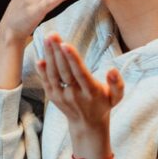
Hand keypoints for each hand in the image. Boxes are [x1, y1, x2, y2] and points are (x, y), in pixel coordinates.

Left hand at [36, 33, 123, 158]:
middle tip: (53, 35)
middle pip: (64, 70)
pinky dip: (42, 70)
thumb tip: (112, 70)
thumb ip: (117, 84)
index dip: (72, 58)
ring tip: (47, 39)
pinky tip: (40, 56)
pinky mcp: (52, 96)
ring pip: (53, 74)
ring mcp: (61, 96)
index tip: (66, 44)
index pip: (79, 73)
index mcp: (90, 92)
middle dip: (58, 52)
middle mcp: (74, 94)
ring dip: (49, 56)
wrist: (87, 124)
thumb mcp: (116, 97)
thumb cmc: (102, 104)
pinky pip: (46, 81)